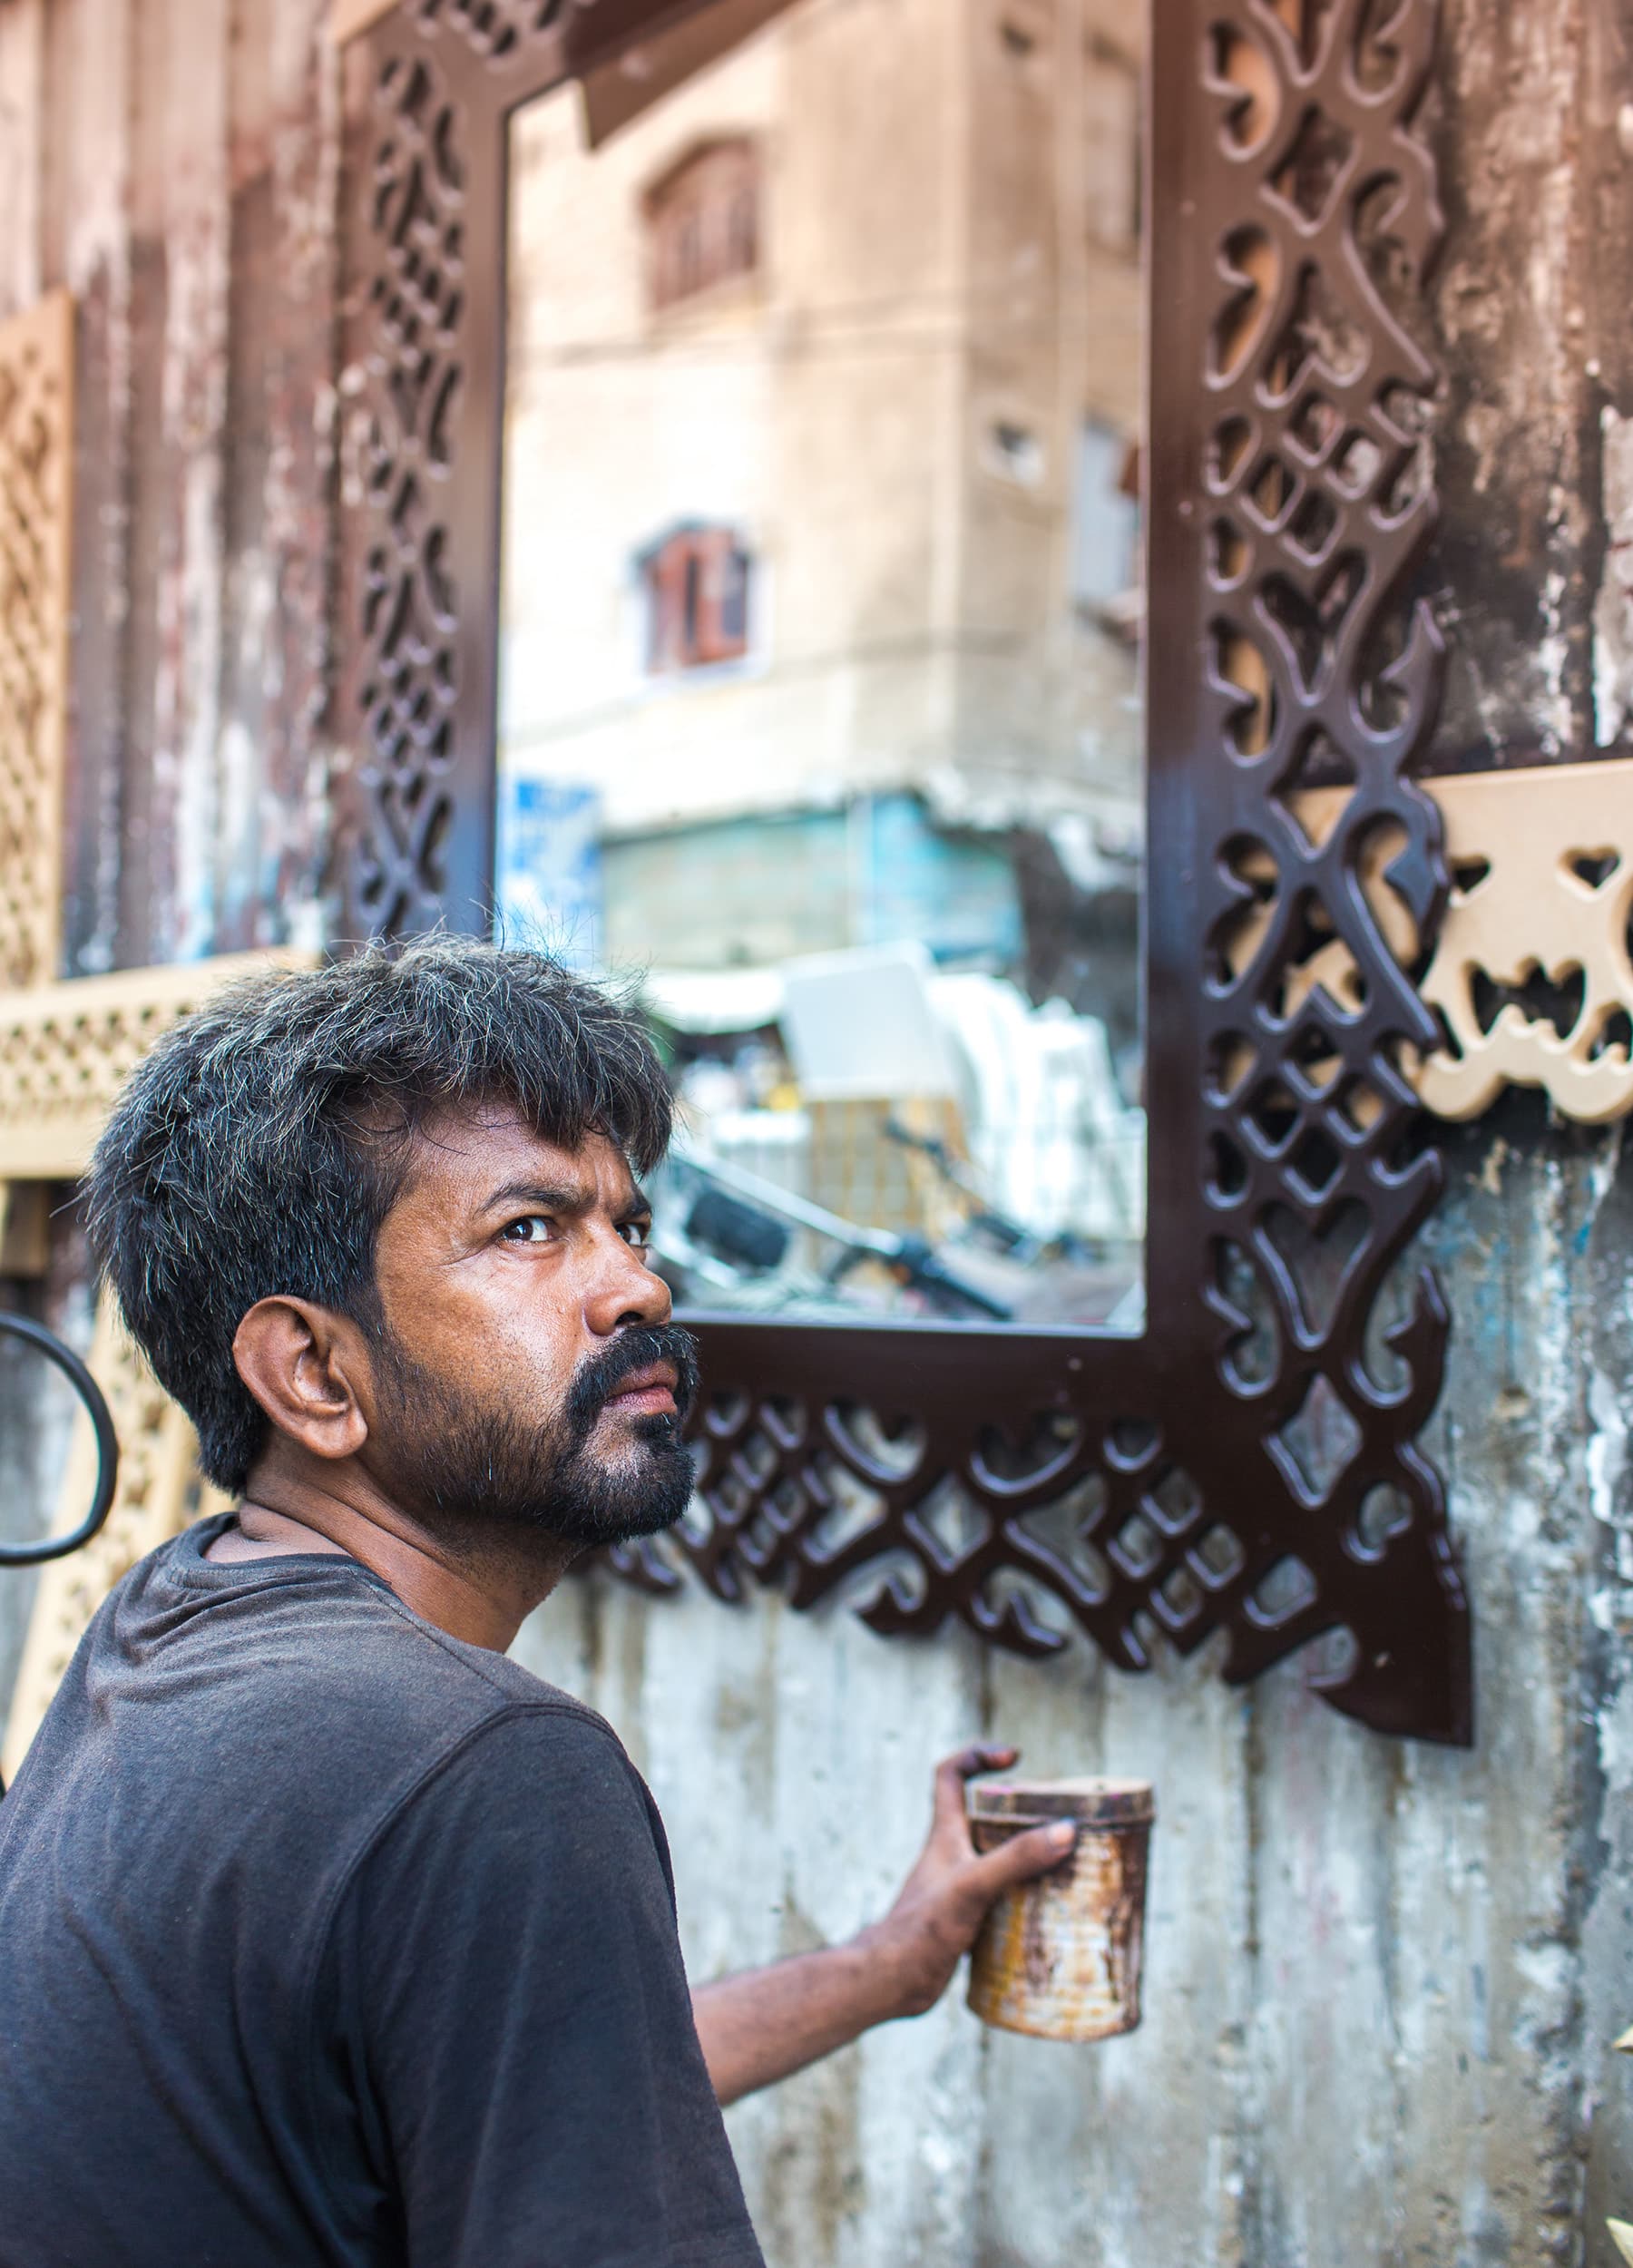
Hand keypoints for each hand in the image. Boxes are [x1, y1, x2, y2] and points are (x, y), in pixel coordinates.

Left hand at [856, 1744, 1075, 2019]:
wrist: (891, 1982)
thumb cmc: (922, 1928)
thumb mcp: (974, 1886)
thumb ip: (1016, 1858)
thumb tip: (1064, 1830)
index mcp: (944, 1835)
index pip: (950, 1774)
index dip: (977, 1755)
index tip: (1014, 1758)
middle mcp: (951, 1856)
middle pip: (984, 1817)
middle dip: (1021, 1813)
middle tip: (1058, 1820)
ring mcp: (958, 1889)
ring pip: (997, 1860)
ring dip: (1029, 1859)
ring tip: (1070, 1865)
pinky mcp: (966, 1920)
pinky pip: (1003, 1898)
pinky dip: (1026, 1899)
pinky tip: (1053, 1914)